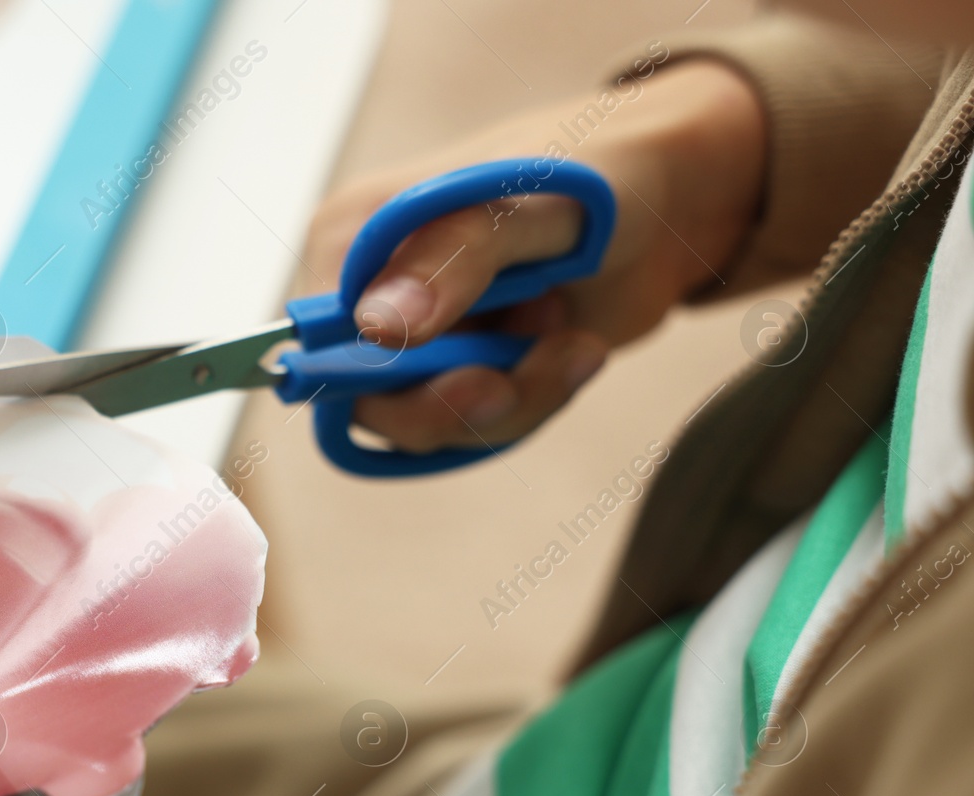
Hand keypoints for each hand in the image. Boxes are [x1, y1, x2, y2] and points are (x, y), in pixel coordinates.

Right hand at [301, 60, 766, 450]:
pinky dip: (532, 403)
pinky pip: (476, 428)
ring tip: (569, 338)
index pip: (317, 338)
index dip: (373, 377)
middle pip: (368, 401)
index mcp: (354, 236)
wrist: (674, 200)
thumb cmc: (600, 171)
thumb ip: (451, 259)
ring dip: (513, 399)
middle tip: (516, 376)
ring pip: (428, 425)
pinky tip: (573, 350)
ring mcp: (418, 340)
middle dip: (456, 403)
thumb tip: (375, 326)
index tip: (467, 372)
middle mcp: (370, 293)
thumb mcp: (530, 202)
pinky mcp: (463, 373)